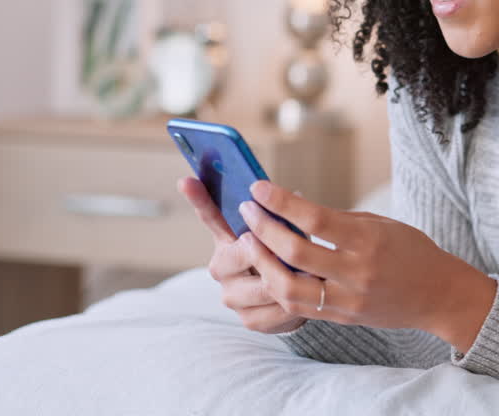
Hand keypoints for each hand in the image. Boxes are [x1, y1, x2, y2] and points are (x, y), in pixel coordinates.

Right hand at [176, 176, 308, 333]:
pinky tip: (305, 297)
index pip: (210, 215)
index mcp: (227, 239)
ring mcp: (232, 295)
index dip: (199, 198)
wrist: (298, 296)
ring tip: (311, 272)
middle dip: (267, 251)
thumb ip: (282, 216)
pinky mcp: (248, 319)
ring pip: (261, 285)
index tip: (187, 179)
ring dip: (287, 278)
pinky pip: (273, 311)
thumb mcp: (286, 230)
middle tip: (288, 248)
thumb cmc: (288, 254)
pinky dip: (292, 304)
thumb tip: (292, 193)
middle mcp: (222, 267)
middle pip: (240, 254)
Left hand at [237, 180, 495, 346]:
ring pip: (288, 287)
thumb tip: (292, 210)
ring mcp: (349, 298)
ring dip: (262, 263)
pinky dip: (277, 286)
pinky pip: (299, 306)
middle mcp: (358, 271)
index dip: (281, 203)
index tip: (258, 188)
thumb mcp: (381, 224)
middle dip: (263, 230)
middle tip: (247, 212)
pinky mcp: (342, 316)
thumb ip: (338, 221)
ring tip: (249, 243)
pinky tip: (266, 269)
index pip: (315, 220)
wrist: (439, 295)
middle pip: (295, 252)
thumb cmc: (412, 251)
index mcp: (369, 240)